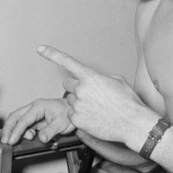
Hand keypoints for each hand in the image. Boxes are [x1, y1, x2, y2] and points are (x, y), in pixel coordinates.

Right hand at [1, 97, 74, 144]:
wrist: (73, 109)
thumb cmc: (68, 113)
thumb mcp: (62, 123)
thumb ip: (51, 131)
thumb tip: (41, 138)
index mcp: (39, 106)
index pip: (23, 120)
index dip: (16, 131)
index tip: (11, 141)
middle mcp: (34, 107)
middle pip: (14, 116)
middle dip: (8, 129)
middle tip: (5, 141)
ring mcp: (33, 112)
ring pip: (17, 120)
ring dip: (14, 131)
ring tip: (19, 140)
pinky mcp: (34, 118)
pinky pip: (23, 124)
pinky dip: (21, 132)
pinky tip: (28, 137)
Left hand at [37, 45, 158, 146]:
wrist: (132, 123)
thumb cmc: (128, 102)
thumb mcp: (117, 81)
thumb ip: (101, 78)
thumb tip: (98, 81)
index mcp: (90, 76)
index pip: (66, 61)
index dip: (51, 54)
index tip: (40, 49)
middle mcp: (81, 89)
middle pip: (68, 84)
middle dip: (76, 87)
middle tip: (90, 95)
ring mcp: (77, 105)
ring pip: (71, 100)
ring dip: (79, 103)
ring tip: (96, 109)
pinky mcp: (76, 120)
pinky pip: (72, 114)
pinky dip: (80, 116)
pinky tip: (93, 117)